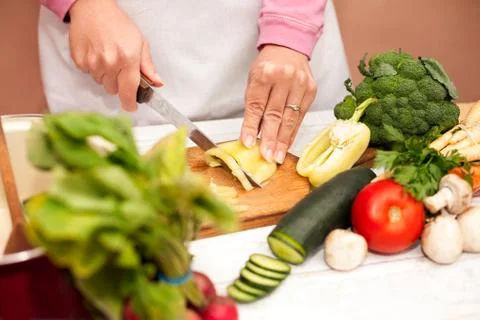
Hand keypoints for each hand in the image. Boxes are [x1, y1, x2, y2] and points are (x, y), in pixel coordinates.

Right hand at [68, 0, 162, 111]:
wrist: (92, 8)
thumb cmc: (119, 24)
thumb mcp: (140, 42)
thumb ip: (148, 66)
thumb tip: (157, 83)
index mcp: (128, 59)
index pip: (129, 91)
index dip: (130, 103)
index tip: (131, 107)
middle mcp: (110, 63)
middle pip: (114, 90)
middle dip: (118, 84)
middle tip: (119, 69)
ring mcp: (93, 63)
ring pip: (101, 83)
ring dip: (105, 76)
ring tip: (107, 58)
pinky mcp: (79, 60)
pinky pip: (88, 75)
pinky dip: (93, 69)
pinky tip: (96, 54)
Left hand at [241, 45, 317, 163]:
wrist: (288, 47)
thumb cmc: (267, 66)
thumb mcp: (253, 80)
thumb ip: (253, 106)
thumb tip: (251, 134)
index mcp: (265, 74)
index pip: (257, 106)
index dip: (252, 126)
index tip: (248, 144)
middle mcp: (284, 78)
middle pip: (275, 114)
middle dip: (270, 138)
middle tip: (266, 156)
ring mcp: (300, 84)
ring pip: (290, 118)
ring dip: (283, 140)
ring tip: (277, 156)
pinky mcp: (311, 90)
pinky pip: (301, 116)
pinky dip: (292, 132)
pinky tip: (287, 144)